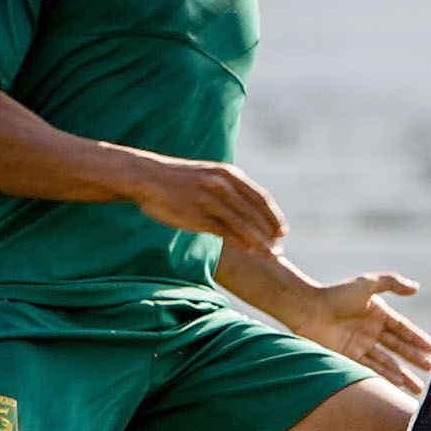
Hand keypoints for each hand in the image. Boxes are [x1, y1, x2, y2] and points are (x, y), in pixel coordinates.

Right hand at [127, 157, 286, 251]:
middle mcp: (222, 185)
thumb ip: (228, 187)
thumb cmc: (178, 179)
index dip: (273, 217)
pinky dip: (240, 242)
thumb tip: (244, 204)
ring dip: (259, 242)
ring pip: (242, 224)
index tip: (282, 233)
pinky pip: (224, 231)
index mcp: (228, 174)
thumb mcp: (208, 175)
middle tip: (280, 250)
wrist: (147, 177)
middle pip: (255, 213)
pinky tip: (250, 252)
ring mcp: (209, 199)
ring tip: (270, 256)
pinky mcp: (196, 214)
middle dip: (270, 234)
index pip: (260, 198)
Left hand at [293, 271, 430, 394]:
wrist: (307, 308)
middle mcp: (370, 331)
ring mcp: (359, 345)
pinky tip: (397, 384)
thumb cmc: (336, 294)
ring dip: (402, 373)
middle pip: (397, 348)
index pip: (402, 328)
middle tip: (430, 368)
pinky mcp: (348, 357)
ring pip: (386, 362)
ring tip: (417, 386)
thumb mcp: (367, 284)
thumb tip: (416, 287)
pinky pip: (370, 369)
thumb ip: (393, 283)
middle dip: (414, 359)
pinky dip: (384, 377)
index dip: (416, 338)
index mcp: (376, 313)